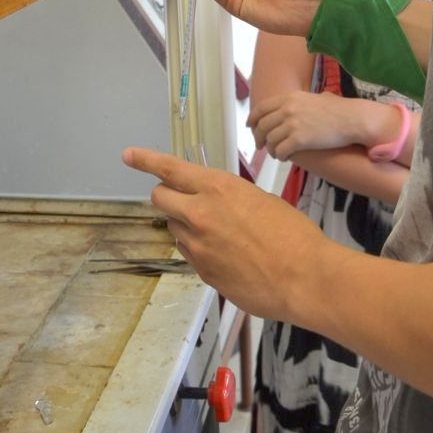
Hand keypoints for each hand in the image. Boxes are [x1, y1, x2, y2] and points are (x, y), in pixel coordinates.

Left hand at [122, 147, 329, 319]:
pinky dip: (200, 250)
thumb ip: (229, 198)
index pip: (170, 169)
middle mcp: (200, 214)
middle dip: (167, 196)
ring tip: (220, 233)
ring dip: (186, 225)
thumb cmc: (292, 234)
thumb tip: (218, 204)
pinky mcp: (202, 272)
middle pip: (160, 199)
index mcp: (217, 188)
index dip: (146, 160)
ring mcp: (198, 246)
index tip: (128, 155)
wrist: (303, 277)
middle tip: (183, 200)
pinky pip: (189, 254)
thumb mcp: (260, 200)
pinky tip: (228, 255)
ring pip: (174, 228)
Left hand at [248, 90, 379, 158]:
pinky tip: (285, 158)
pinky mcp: (299, 140)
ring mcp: (293, 124)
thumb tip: (317, 98)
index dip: (253, 119)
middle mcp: (288, 109)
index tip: (251, 126)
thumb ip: (307, 100)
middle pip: (262, 126)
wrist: (352, 119)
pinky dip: (280, 156)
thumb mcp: (317, 97)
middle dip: (258, 138)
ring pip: (270, 140)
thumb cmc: (340, 110)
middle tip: (261, 146)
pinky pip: (280, 151)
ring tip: (277, 153)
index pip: (262, 108)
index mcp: (290, 97)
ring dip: (271, 149)